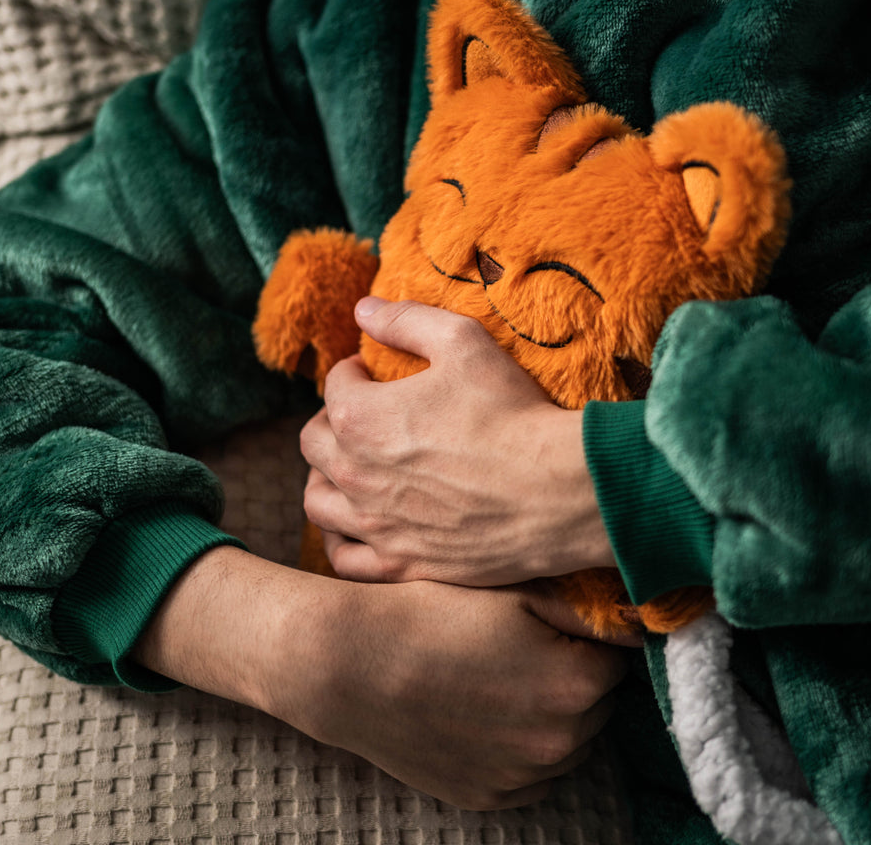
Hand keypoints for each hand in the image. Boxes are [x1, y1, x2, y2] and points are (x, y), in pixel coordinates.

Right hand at [133, 547, 633, 809]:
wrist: (353, 664)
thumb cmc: (432, 614)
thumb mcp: (514, 592)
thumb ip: (581, 608)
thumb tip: (628, 618)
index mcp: (578, 685)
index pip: (615, 659)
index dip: (586, 636)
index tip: (556, 623)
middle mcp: (561, 743)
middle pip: (596, 704)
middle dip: (574, 674)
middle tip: (526, 646)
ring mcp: (523, 778)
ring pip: (567, 742)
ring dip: (552, 714)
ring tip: (502, 677)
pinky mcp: (488, 797)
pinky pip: (531, 774)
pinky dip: (522, 748)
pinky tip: (487, 712)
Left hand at [300, 298, 616, 586]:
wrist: (557, 491)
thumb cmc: (512, 413)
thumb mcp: (464, 342)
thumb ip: (407, 320)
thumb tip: (364, 308)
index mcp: (361, 417)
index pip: (335, 385)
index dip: (354, 372)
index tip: (373, 372)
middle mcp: (354, 474)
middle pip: (314, 443)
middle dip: (331, 421)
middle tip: (362, 415)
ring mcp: (375, 524)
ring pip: (318, 502)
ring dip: (326, 478)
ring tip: (353, 467)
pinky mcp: (401, 563)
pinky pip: (345, 558)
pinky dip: (341, 539)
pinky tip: (358, 524)